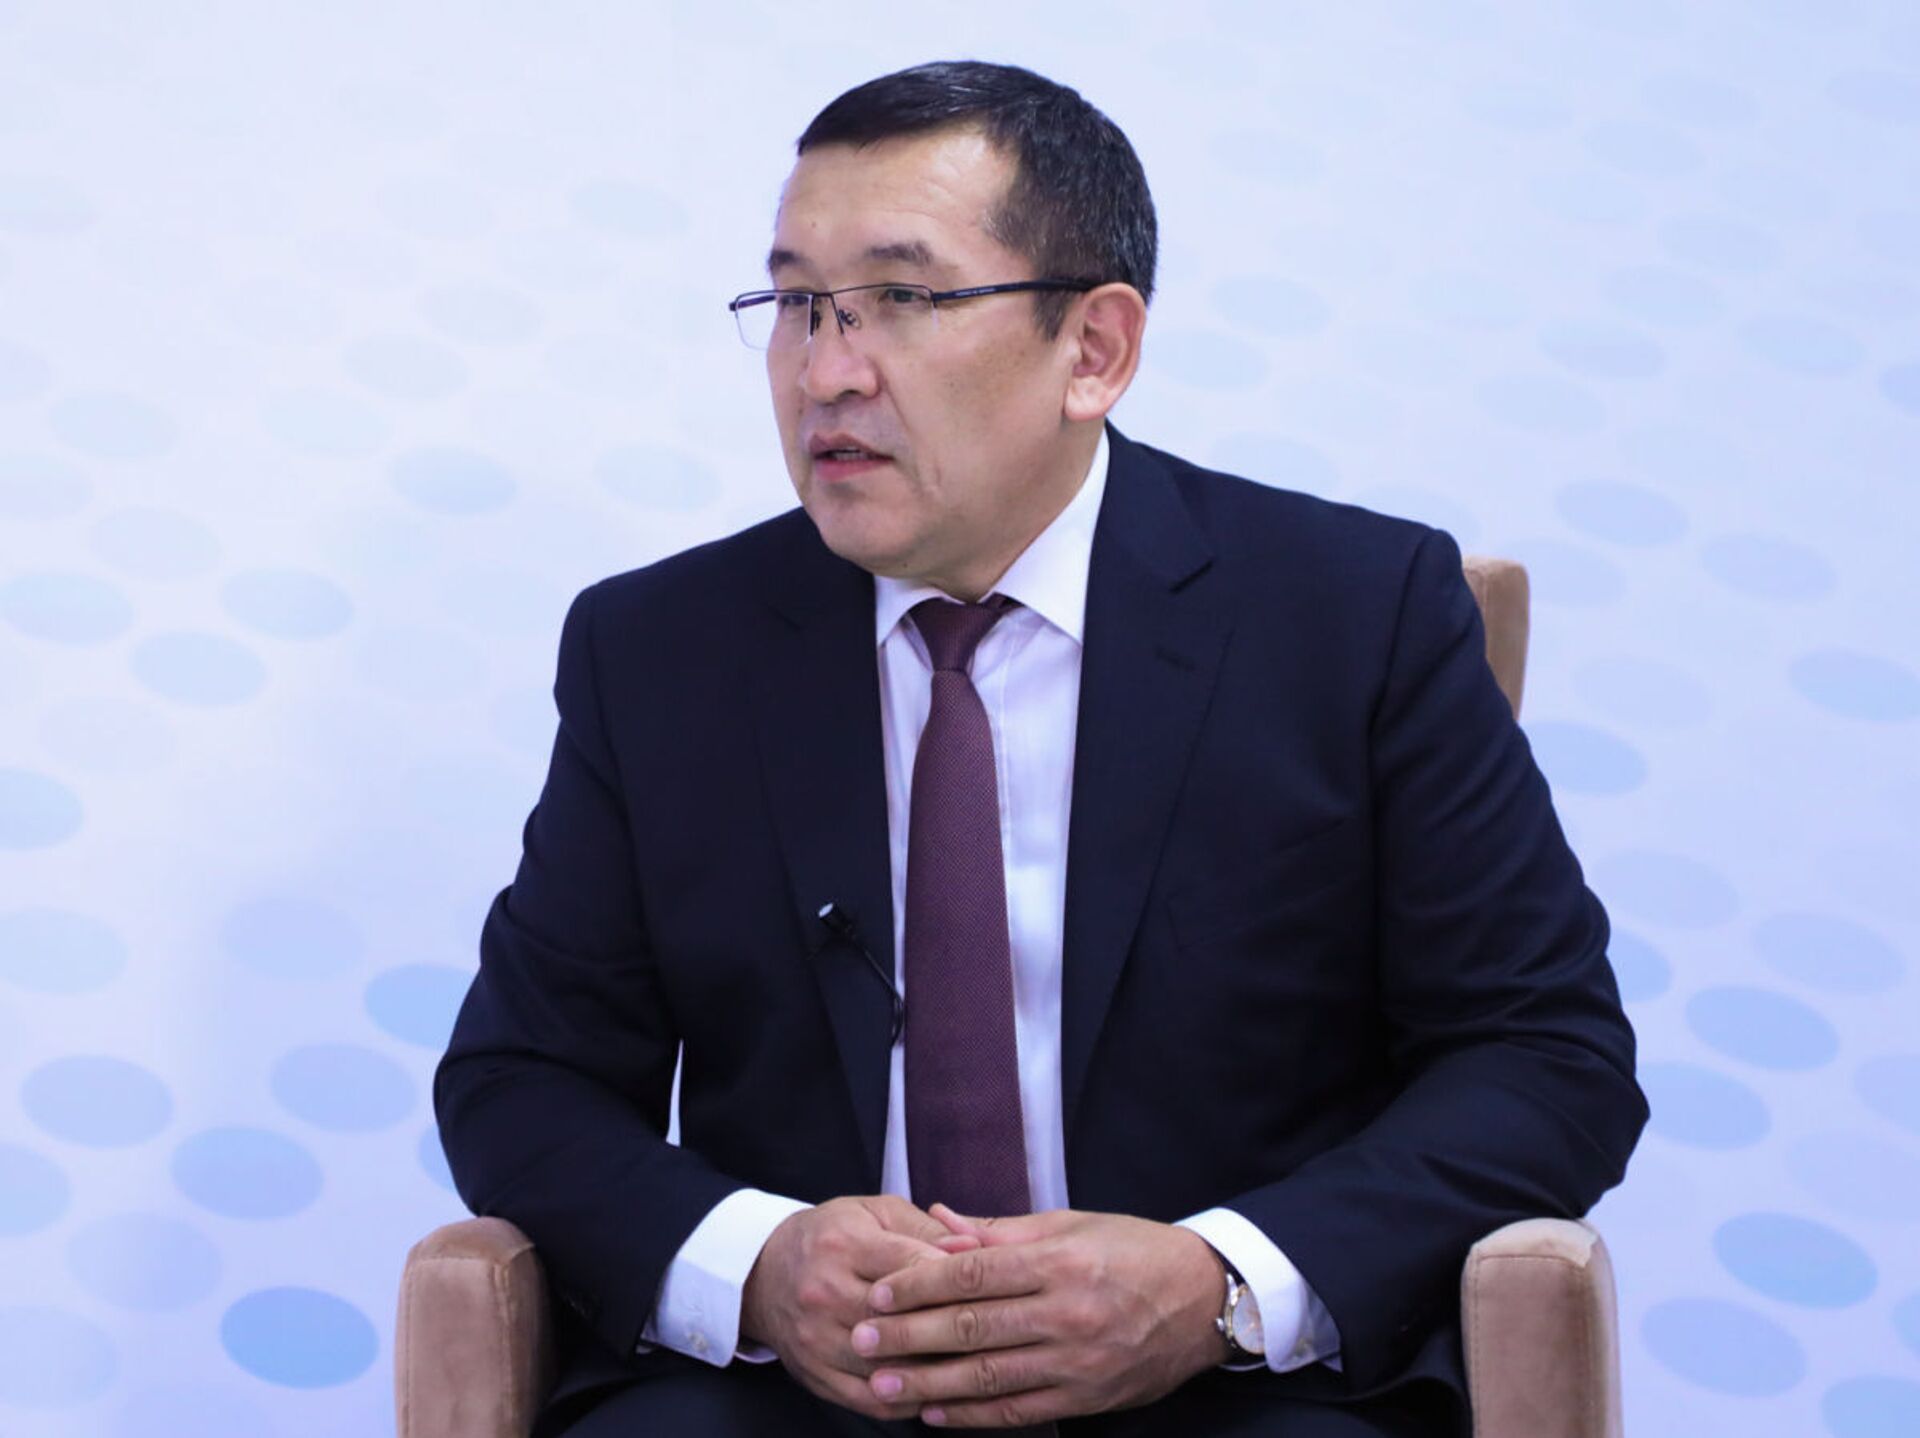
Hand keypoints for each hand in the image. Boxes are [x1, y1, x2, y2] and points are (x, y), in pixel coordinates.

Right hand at [740, 1195, 980, 1420]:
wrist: (763, 1274)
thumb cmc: (831, 1237)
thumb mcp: (874, 1212)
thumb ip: (926, 1229)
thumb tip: (972, 1247)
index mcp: (844, 1244)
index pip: (911, 1267)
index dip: (957, 1279)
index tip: (993, 1285)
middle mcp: (825, 1293)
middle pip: (901, 1322)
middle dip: (953, 1329)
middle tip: (998, 1333)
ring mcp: (817, 1340)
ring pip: (890, 1367)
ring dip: (937, 1372)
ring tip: (978, 1368)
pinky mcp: (815, 1375)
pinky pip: (872, 1399)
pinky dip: (910, 1400)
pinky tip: (938, 1390)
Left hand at [852, 1205, 1226, 1426]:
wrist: (1204, 1299)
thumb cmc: (1135, 1251)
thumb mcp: (1073, 1224)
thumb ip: (1002, 1229)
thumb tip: (940, 1220)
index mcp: (1061, 1262)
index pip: (974, 1273)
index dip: (920, 1284)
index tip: (879, 1292)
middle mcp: (1067, 1313)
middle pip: (972, 1327)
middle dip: (909, 1336)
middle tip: (862, 1339)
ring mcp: (1077, 1363)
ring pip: (988, 1377)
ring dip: (928, 1383)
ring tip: (881, 1385)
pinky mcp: (1086, 1398)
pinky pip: (1018, 1411)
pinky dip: (972, 1415)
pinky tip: (934, 1411)